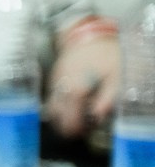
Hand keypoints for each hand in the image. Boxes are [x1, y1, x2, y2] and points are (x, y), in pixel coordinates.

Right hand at [47, 20, 120, 139]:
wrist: (88, 32)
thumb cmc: (105, 53)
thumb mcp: (115, 76)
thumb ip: (107, 99)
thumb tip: (98, 117)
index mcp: (76, 90)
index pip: (69, 118)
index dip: (74, 129)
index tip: (79, 134)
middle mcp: (61, 88)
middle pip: (56, 115)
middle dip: (64, 125)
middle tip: (74, 131)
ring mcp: (56, 81)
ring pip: (51, 106)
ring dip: (59, 116)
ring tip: (69, 120)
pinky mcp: (55, 75)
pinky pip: (51, 95)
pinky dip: (57, 103)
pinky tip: (67, 104)